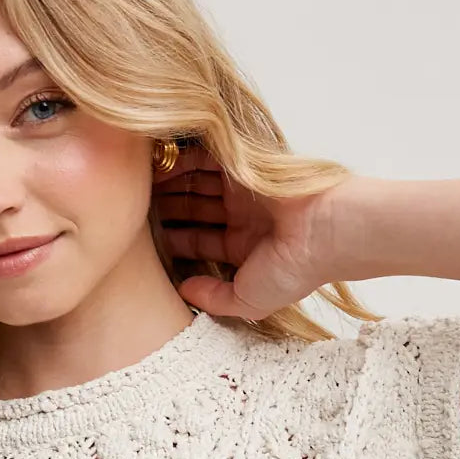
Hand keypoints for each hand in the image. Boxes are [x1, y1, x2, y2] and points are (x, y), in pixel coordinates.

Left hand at [151, 143, 349, 319]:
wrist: (324, 232)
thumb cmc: (294, 270)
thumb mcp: (248, 301)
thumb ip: (214, 299)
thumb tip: (183, 292)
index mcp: (244, 246)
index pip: (199, 239)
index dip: (173, 240)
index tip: (146, 241)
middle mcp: (242, 215)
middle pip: (194, 208)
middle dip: (167, 208)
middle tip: (135, 209)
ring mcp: (242, 189)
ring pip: (195, 182)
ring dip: (169, 185)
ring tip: (138, 188)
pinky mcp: (243, 165)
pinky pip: (204, 157)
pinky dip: (180, 160)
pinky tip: (156, 168)